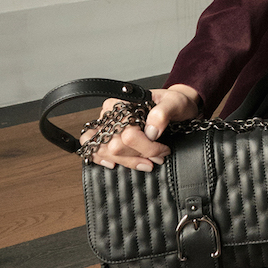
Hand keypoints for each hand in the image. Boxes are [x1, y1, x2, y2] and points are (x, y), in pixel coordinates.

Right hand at [80, 84, 200, 171]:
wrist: (175, 107)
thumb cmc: (173, 103)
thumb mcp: (175, 103)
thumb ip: (163, 113)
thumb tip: (151, 130)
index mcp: (124, 103)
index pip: (128, 134)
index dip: (147, 148)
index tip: (163, 150)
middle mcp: (111, 113)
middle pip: (115, 146)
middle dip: (138, 156)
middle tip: (157, 158)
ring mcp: (107, 125)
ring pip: (103, 150)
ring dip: (126, 161)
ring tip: (145, 163)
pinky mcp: (106, 135)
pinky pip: (93, 149)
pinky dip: (102, 159)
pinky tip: (114, 163)